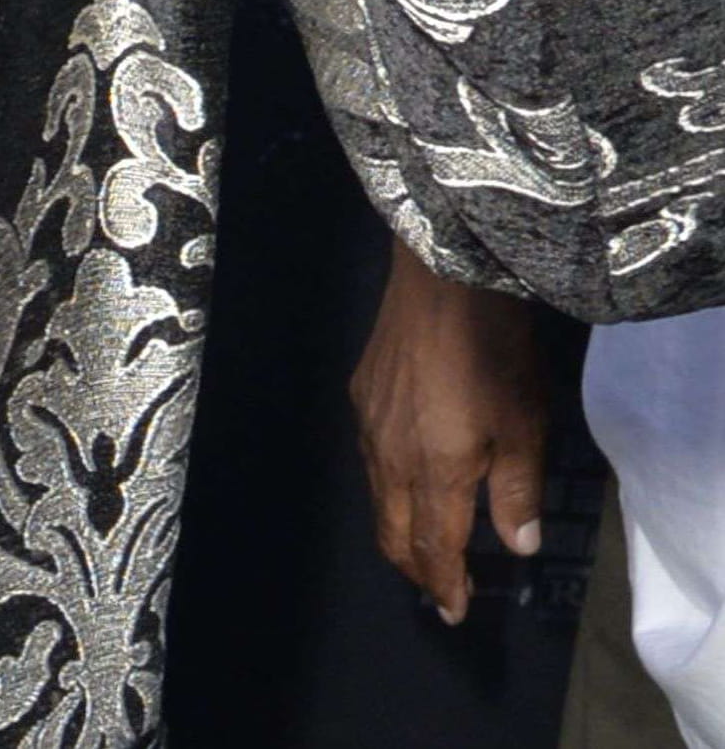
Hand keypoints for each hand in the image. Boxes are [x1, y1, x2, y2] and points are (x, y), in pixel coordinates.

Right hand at [351, 237, 546, 623]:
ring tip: (423, 539)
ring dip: (399, 528)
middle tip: (439, 585)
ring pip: (377, 496)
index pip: (433, 547)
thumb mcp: (524, 423)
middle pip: (393, 532)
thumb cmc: (493, 350)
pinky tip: (406, 474)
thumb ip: (517, 490)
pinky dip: (386, 486)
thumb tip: (517, 546)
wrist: (442, 272)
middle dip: (415, 567)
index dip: (445, 584)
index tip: (455, 611)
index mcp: (434, 472)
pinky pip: (369, 458)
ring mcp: (369, 421)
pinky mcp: (361, 390)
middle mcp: (390, 456)